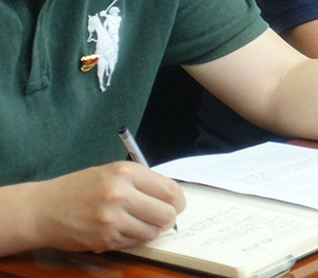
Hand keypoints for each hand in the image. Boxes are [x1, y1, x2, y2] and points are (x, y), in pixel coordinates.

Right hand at [20, 162, 184, 251]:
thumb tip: (172, 196)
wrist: (42, 209)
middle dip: (168, 217)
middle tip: (161, 217)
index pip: (170, 190)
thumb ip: (142, 182)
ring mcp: (111, 219)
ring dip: (151, 230)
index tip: (176, 204)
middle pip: (167, 214)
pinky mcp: (104, 240)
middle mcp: (119, 194)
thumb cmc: (78, 189)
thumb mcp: (111, 172)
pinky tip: (121, 229)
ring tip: (138, 222)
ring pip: (153, 232)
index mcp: (125, 173)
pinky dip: (134, 238)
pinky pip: (135, 242)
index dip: (178, 201)